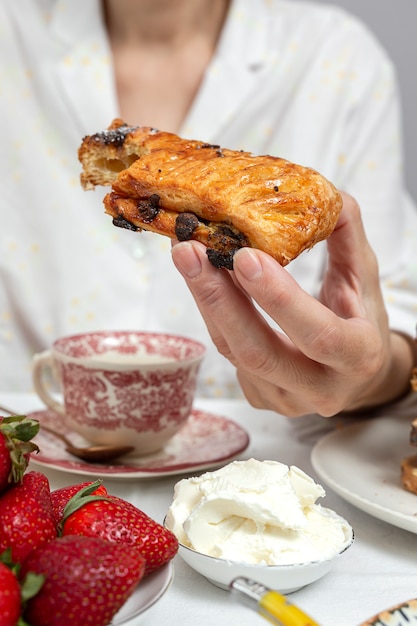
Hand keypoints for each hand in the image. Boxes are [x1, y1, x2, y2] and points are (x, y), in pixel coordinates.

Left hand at [171, 193, 413, 415]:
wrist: (356, 371)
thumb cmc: (362, 319)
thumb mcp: (364, 277)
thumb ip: (346, 236)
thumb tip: (323, 193)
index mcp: (359, 358)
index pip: (319, 335)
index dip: (280, 299)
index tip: (245, 256)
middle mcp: (320, 390)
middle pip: (259, 352)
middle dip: (219, 300)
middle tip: (189, 252)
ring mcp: (285, 399)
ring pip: (233, 353)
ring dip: (206, 301)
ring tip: (186, 256)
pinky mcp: (258, 397)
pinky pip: (228, 354)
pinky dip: (213, 313)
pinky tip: (203, 280)